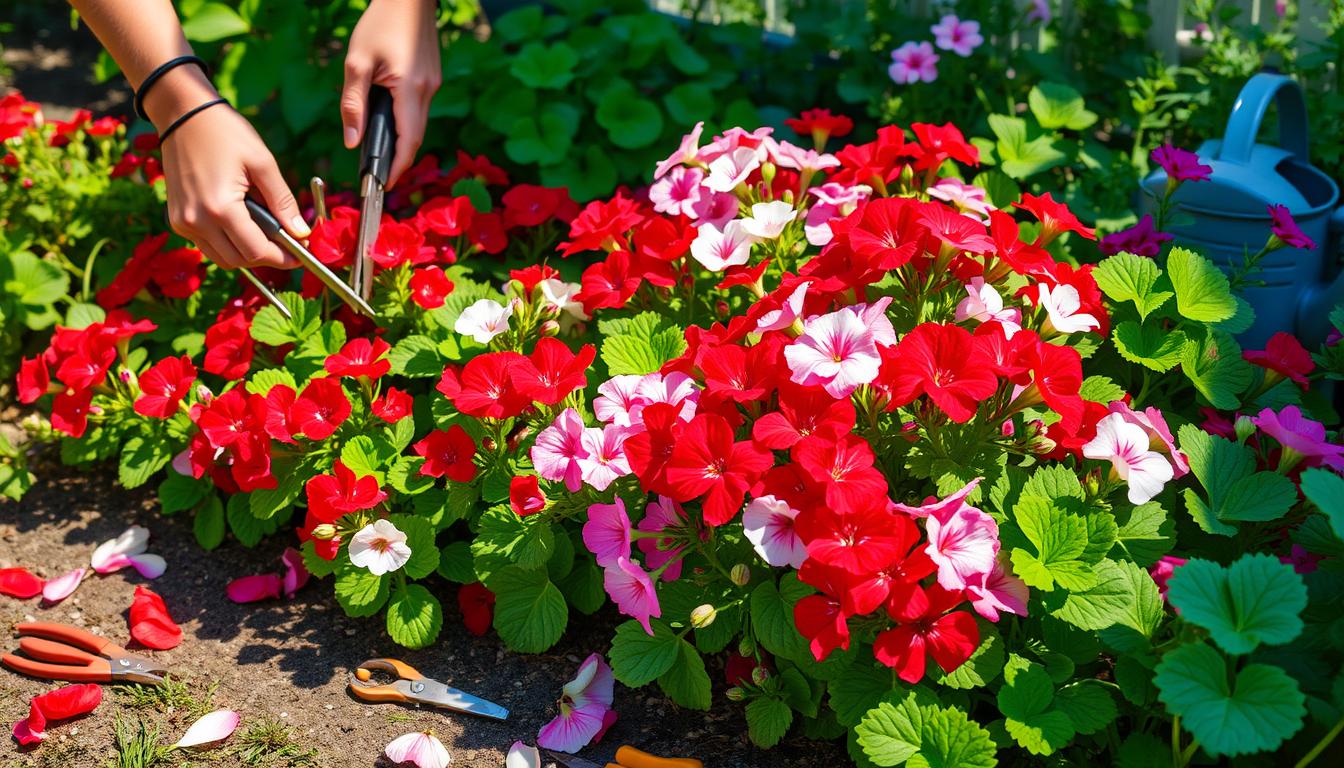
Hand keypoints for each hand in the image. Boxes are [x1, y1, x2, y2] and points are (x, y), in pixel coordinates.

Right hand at [159, 106, 307, 269]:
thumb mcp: (262, 163)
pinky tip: (243, 223)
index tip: (300, 254)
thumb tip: (300, 232)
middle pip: (238, 260)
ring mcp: (182, 223)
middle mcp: (195, 222)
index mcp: (220, 208)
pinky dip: (228, 243)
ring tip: (266, 231)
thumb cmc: (226, 132)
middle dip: (265, 257)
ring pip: (222, 258)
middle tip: (287, 244)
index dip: (281, 258)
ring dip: (246, 252)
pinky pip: (207, 245)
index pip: (255, 252)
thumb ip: (283, 201)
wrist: (182, 114)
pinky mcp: (176, 219)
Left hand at [341, 0, 441, 186]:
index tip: (385, 184)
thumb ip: (353, 105)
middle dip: (399, 159)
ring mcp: (433, 85)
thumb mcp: (356, 63)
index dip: (398, 167)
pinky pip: (420, 109)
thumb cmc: (380, 23)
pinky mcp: (432, 78)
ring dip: (402, 140)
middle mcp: (428, 91)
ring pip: (419, 124)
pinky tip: (389, 122)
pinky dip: (406, 122)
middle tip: (378, 175)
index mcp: (410, 89)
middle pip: (416, 137)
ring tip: (380, 153)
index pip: (408, 141)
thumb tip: (352, 142)